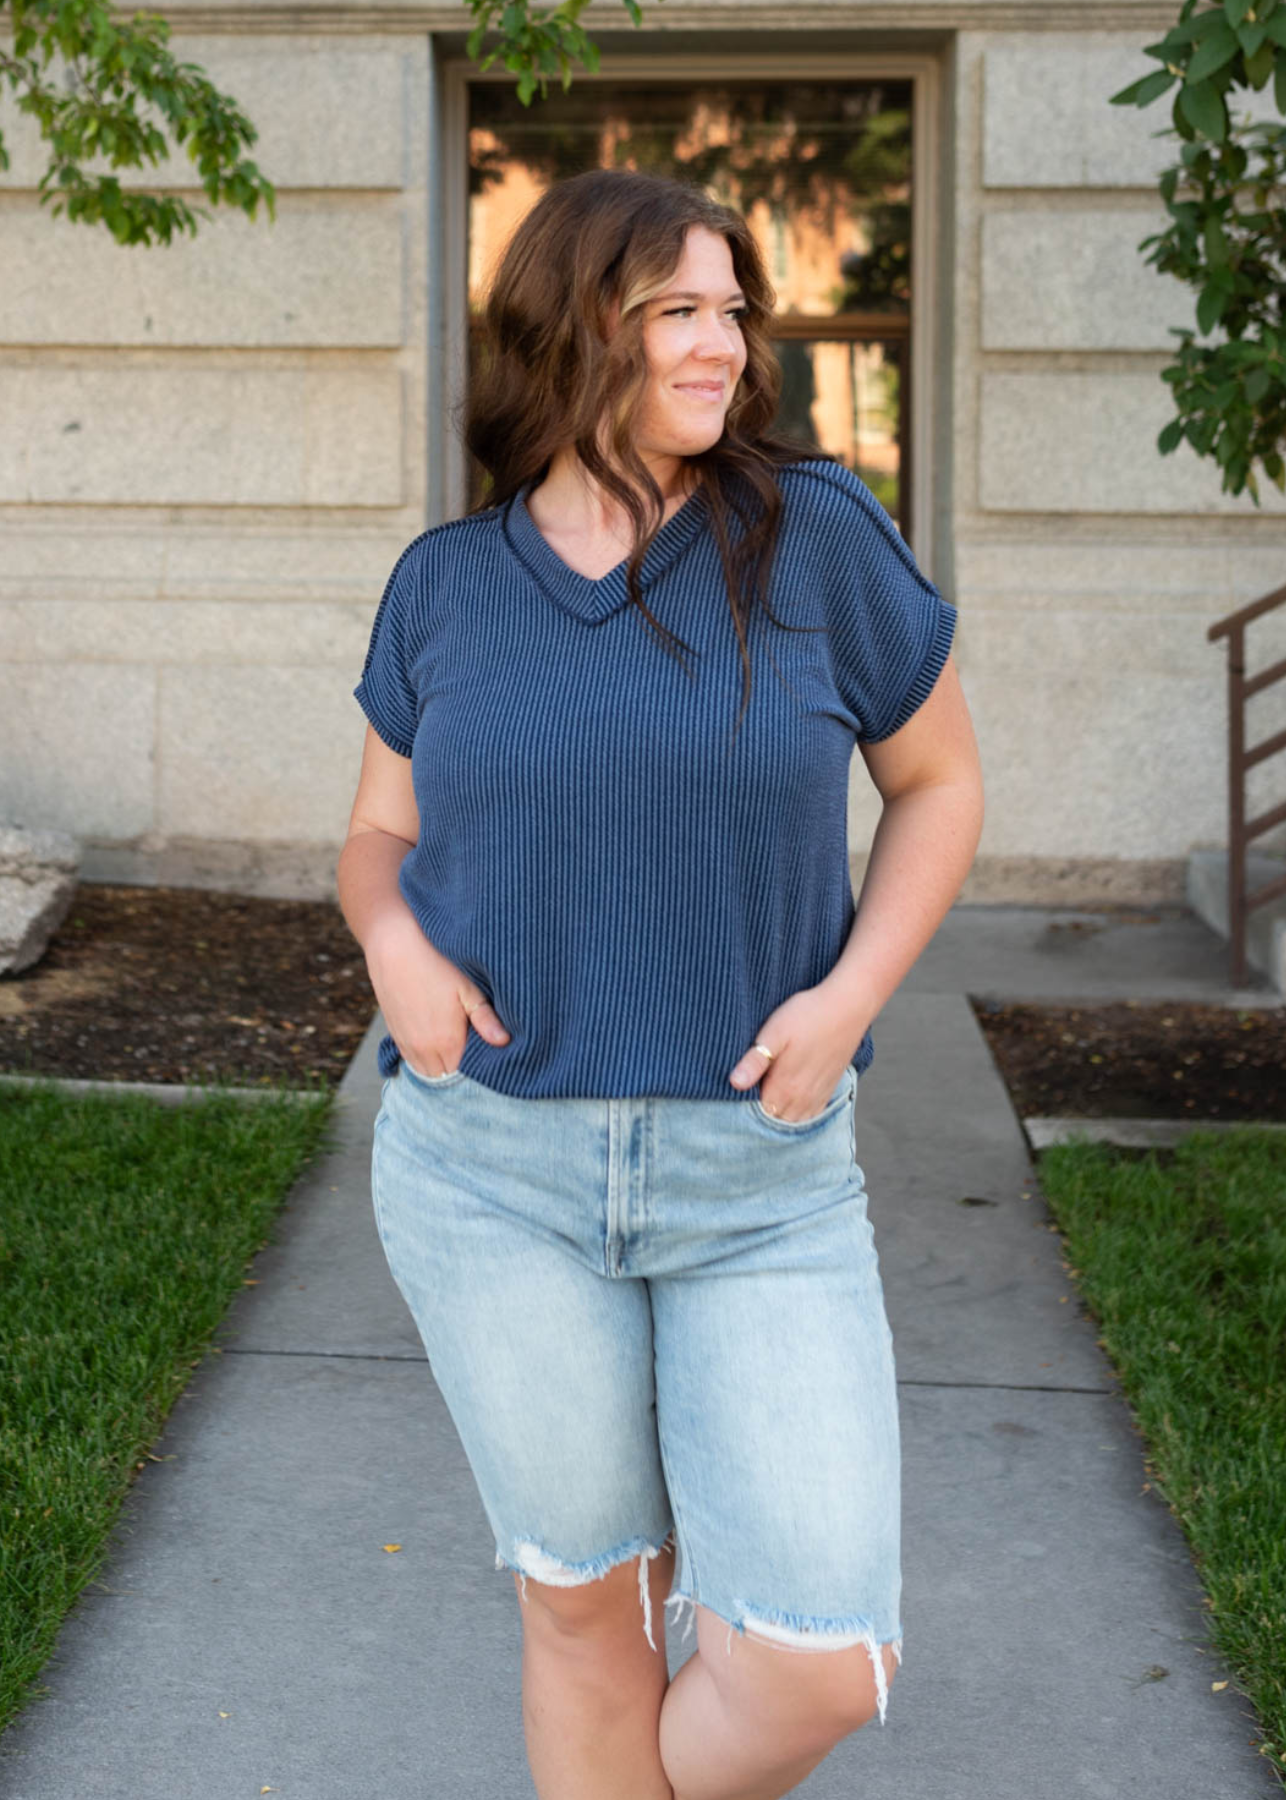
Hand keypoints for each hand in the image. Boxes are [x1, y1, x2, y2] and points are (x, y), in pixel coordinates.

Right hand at [364, 912, 509, 1077]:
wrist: (393, 947)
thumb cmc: (436, 963)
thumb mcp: (467, 988)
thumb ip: (485, 1019)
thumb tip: (504, 1042)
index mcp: (445, 1042)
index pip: (465, 1076)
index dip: (478, 1071)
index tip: (489, 1058)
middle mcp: (423, 1050)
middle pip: (446, 1078)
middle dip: (461, 1073)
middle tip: (476, 1056)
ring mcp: (406, 1044)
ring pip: (427, 1072)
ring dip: (441, 1067)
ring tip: (457, 1051)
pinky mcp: (395, 1035)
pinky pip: (411, 1061)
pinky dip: (425, 1060)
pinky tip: (437, 1044)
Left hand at [728, 984, 864, 1121]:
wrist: (847, 1007)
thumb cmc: (807, 1015)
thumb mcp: (774, 1032)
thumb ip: (755, 1060)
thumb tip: (735, 1083)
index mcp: (784, 1087)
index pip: (756, 1114)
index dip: (743, 1106)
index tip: (736, 1092)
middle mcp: (802, 1099)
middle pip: (773, 1121)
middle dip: (759, 1114)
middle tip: (749, 1093)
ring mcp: (817, 1097)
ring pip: (791, 1122)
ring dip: (778, 1115)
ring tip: (767, 1096)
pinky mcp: (828, 1091)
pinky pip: (810, 1117)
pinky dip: (797, 1115)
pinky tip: (788, 1100)